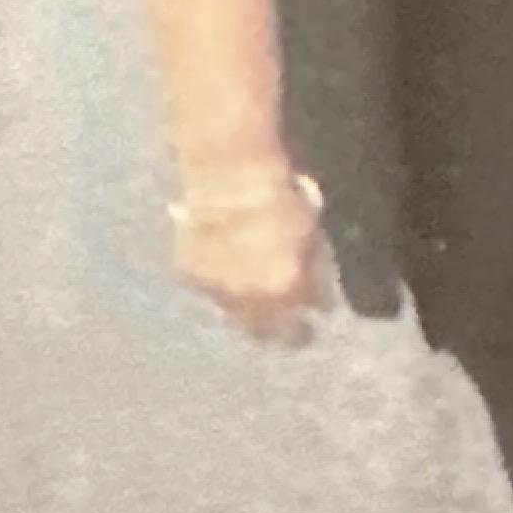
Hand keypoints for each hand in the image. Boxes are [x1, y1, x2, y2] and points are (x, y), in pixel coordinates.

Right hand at [168, 167, 334, 346]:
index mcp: (283, 293)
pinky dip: (222, 288)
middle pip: (262, 333)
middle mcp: (247, 303)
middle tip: (283, 321)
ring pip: (234, 317)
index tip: (309, 325)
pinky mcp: (190, 277)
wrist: (230, 179)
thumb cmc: (282, 200)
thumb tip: (321, 304)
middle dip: (275, 331)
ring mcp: (215, 293)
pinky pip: (211, 292)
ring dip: (247, 312)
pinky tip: (230, 274)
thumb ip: (316, 277)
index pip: (297, 332)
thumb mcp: (314, 238)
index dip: (305, 329)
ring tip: (258, 297)